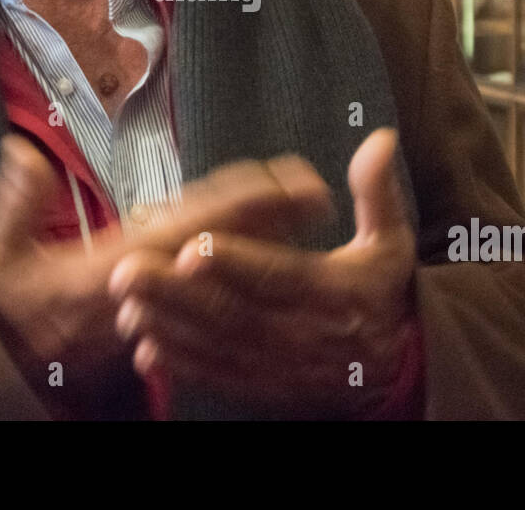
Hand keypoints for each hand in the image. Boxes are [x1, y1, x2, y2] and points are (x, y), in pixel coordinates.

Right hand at [0, 134, 334, 412]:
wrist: (4, 372)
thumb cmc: (2, 311)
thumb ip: (12, 207)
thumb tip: (22, 155)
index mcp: (110, 271)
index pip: (182, 231)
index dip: (231, 205)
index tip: (273, 179)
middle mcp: (146, 292)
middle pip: (217, 249)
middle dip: (268, 219)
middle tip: (316, 189)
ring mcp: (158, 309)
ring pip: (220, 272)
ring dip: (267, 240)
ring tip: (308, 210)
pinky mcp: (159, 319)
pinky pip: (211, 293)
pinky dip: (243, 271)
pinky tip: (274, 252)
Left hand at [107, 128, 419, 418]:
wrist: (396, 369)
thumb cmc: (383, 294)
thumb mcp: (391, 241)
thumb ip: (378, 192)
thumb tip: (380, 139)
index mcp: (331, 290)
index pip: (279, 275)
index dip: (235, 262)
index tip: (192, 247)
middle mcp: (302, 330)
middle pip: (234, 312)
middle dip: (178, 293)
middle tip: (129, 272)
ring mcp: (280, 362)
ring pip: (218, 345)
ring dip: (170, 327)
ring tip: (128, 305)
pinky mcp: (264, 384)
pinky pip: (219, 375)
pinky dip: (183, 364)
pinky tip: (147, 348)